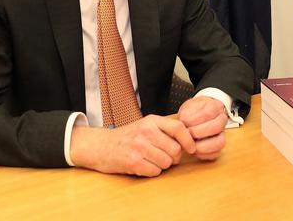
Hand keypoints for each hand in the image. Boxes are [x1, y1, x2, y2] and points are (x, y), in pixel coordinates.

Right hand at [69, 115, 195, 176]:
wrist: (100, 146)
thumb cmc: (127, 137)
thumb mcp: (145, 125)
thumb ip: (164, 129)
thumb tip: (189, 139)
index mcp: (151, 121)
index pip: (179, 128)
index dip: (189, 140)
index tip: (192, 148)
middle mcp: (146, 132)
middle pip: (175, 150)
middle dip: (173, 157)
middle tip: (164, 156)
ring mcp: (139, 147)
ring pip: (166, 163)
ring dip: (162, 165)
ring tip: (151, 160)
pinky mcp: (133, 162)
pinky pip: (155, 172)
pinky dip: (152, 172)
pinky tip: (143, 165)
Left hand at [178, 96, 227, 160]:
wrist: (196, 116)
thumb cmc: (193, 112)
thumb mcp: (188, 107)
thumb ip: (187, 114)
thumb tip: (185, 124)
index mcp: (215, 107)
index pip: (208, 113)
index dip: (195, 120)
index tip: (185, 123)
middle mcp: (222, 120)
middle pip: (216, 127)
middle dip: (199, 133)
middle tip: (188, 134)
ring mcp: (222, 134)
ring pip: (220, 143)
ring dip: (203, 146)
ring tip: (191, 145)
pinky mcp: (218, 146)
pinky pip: (216, 154)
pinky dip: (204, 155)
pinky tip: (195, 151)